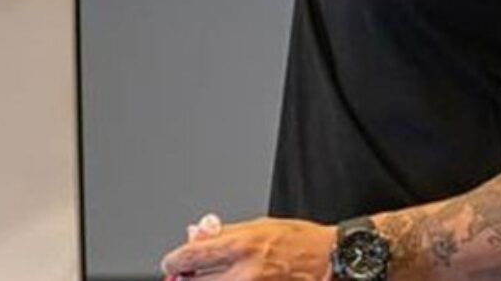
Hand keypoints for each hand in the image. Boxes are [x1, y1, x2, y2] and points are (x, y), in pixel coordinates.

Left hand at [160, 216, 335, 280]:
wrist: (329, 260)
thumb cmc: (297, 240)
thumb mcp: (258, 225)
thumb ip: (223, 233)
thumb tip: (195, 234)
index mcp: (242, 244)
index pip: (193, 256)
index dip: (175, 261)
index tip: (172, 263)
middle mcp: (246, 271)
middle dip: (186, 279)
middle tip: (185, 275)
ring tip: (208, 277)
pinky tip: (228, 280)